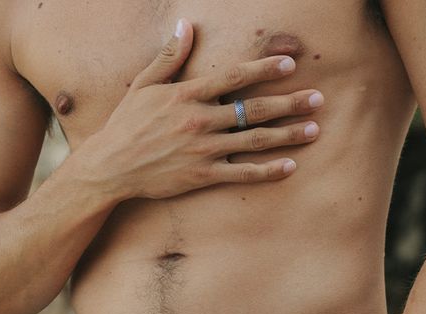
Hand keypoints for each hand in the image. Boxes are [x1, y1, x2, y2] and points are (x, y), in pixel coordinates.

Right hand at [78, 18, 324, 200]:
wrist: (108, 168)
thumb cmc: (125, 125)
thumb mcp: (143, 85)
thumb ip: (169, 57)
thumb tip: (186, 26)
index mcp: (187, 95)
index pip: (234, 77)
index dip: (265, 70)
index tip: (290, 66)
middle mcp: (199, 120)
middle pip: (254, 109)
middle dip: (290, 103)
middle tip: (317, 99)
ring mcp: (202, 149)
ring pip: (254, 139)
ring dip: (288, 134)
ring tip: (313, 129)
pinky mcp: (201, 175)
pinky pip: (241, 172)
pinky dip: (267, 171)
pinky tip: (289, 166)